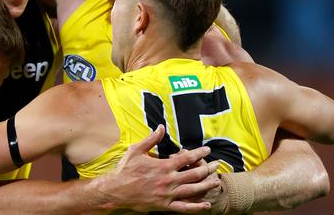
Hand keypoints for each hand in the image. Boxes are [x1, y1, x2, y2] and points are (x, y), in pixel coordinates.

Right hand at [94, 125, 220, 212]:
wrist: (116, 191)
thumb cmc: (125, 169)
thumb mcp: (136, 150)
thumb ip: (151, 139)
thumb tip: (161, 127)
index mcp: (163, 166)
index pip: (187, 158)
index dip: (199, 153)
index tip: (207, 150)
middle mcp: (169, 180)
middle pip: (195, 174)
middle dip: (208, 168)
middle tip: (217, 165)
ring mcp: (168, 194)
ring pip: (193, 190)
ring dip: (207, 185)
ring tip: (216, 181)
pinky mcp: (165, 205)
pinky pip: (184, 207)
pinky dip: (197, 207)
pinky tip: (206, 204)